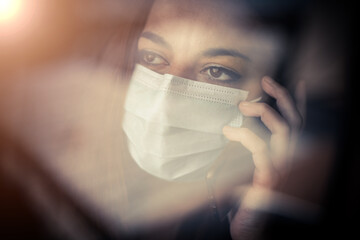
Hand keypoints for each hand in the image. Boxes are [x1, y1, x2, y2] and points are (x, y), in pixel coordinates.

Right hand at [223, 76, 305, 238]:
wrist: (272, 230)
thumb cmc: (256, 222)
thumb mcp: (245, 214)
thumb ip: (240, 196)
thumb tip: (227, 173)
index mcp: (273, 180)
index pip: (262, 149)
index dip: (243, 135)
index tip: (225, 130)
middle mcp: (288, 167)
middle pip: (283, 128)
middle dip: (262, 110)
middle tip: (242, 103)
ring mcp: (295, 159)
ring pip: (296, 123)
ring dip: (282, 99)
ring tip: (268, 81)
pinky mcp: (296, 154)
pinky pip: (302, 125)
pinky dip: (299, 105)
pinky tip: (297, 88)